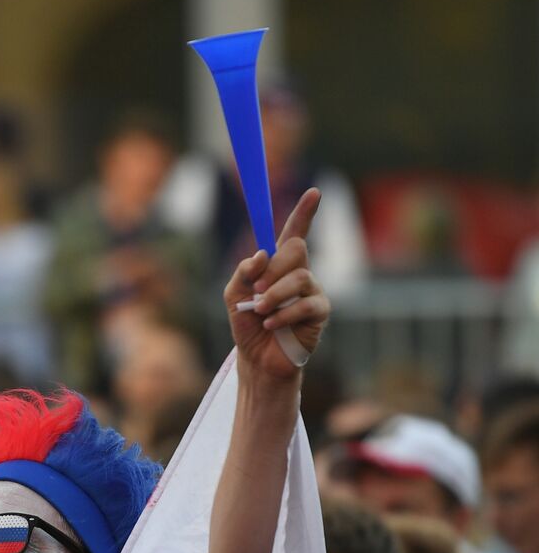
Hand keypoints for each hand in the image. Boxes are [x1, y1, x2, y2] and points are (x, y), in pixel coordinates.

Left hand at [223, 188, 330, 380]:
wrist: (257, 359)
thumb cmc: (247, 325)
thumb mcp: (233, 295)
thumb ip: (243, 272)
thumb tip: (262, 254)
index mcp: (279, 265)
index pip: (294, 233)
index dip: (304, 213)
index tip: (314, 192)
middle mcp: (300, 273)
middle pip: (295, 249)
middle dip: (272, 269)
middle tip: (256, 292)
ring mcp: (312, 291)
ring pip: (300, 277)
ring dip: (274, 294)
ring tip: (260, 311)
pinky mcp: (320, 312)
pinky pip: (306, 304)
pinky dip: (283, 314)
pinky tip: (270, 324)